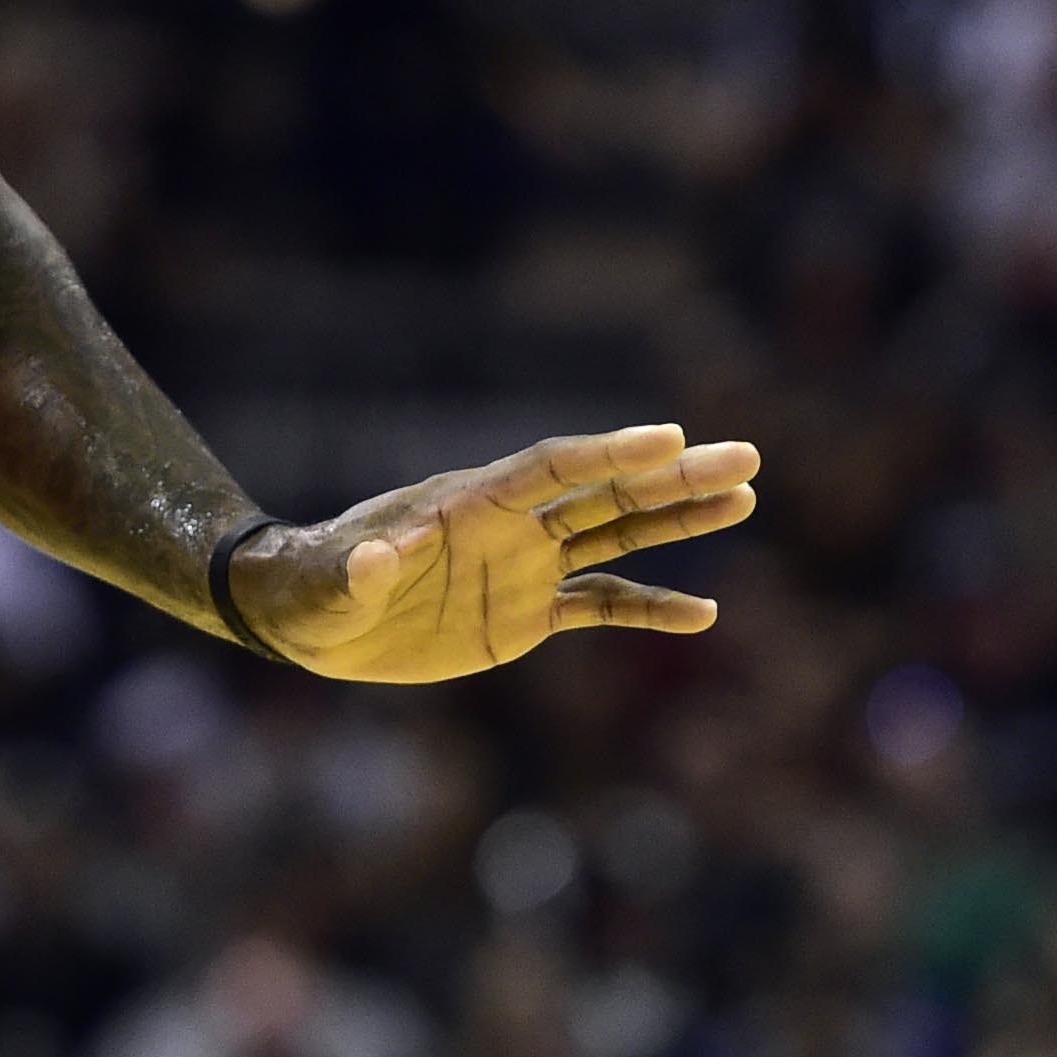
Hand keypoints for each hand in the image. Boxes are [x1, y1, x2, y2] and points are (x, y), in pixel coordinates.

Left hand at [228, 424, 759, 680]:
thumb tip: (382, 557)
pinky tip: (704, 616)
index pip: (552, 469)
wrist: (310, 619)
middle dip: (673, 476)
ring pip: (616, 537)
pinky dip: (649, 609)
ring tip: (743, 499)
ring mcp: (523, 567)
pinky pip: (601, 606)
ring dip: (678, 521)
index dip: (608, 453)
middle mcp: (509, 526)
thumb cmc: (310, 590)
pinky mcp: (525, 614)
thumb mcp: (328, 586)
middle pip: (605, 493)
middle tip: (746, 457)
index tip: (670, 437)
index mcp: (468, 503)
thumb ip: (358, 571)